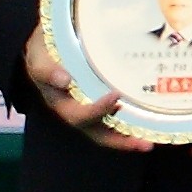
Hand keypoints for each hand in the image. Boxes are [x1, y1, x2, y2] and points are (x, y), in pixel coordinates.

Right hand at [23, 22, 151, 151]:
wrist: (46, 47)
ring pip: (111, 129)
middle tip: (146, 144)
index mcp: (62, 104)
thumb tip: (64, 80)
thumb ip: (46, 69)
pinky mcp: (102, 100)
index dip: (97, 110)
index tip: (115, 96)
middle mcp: (77, 111)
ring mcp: (91, 108)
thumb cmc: (43, 54)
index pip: (79, 116)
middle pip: (99, 133)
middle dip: (121, 141)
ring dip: (131, 136)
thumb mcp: (39, 59)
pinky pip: (118, 116)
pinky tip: (152, 118)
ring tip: (152, 139)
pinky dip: (133, 120)